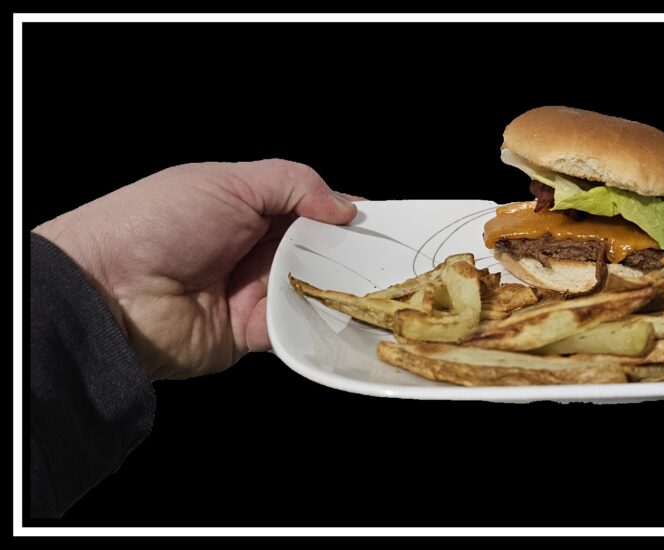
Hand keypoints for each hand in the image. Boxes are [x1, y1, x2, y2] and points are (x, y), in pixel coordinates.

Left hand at [33, 159, 360, 379]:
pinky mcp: (251, 333)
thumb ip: (292, 184)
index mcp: (248, 207)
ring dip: (338, 288)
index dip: (344, 213)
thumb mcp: (227, 182)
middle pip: (319, 251)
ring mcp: (253, 293)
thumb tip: (344, 206)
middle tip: (383, 256)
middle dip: (349, 253)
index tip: (379, 220)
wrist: (106, 292)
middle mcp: (254, 250)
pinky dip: (316, 323)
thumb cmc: (156, 224)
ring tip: (368, 285)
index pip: (310, 207)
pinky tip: (337, 314)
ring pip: (314, 290)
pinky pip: (296, 329)